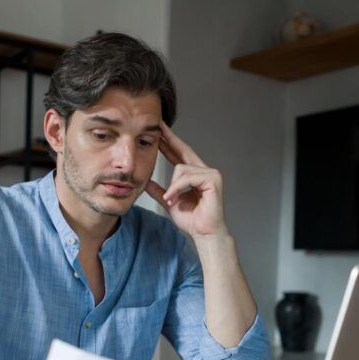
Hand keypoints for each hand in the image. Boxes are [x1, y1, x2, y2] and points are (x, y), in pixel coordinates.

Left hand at [145, 122, 227, 238]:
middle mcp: (204, 171)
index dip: (169, 143)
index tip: (159, 132)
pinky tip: (173, 199)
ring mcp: (210, 173)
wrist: (203, 233)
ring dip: (172, 187)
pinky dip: (177, 188)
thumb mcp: (169, 202)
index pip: (180, 154)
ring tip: (170, 200)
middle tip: (159, 126)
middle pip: (184, 150)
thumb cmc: (192, 220)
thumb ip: (159, 191)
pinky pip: (187, 177)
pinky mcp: (213, 179)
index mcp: (194, 175)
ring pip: (181, 168)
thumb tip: (145, 181)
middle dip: (170, 139)